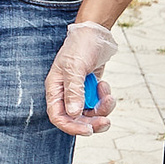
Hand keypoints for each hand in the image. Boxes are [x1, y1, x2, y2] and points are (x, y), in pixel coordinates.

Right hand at [45, 19, 119, 134]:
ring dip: (102, 109)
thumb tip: (74, 113)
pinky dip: (105, 99)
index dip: (72, 127)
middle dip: (92, 122)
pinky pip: (98, 104)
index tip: (88, 130)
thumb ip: (74, 91)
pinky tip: (104, 85)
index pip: (58, 116)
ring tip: (108, 96)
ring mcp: (79, 93)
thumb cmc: (80, 46)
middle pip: (76, 120)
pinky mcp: (91, 90)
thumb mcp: (75, 67)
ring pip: (90, 114)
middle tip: (106, 121)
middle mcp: (65, 94)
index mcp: (55, 89)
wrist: (95, 33)